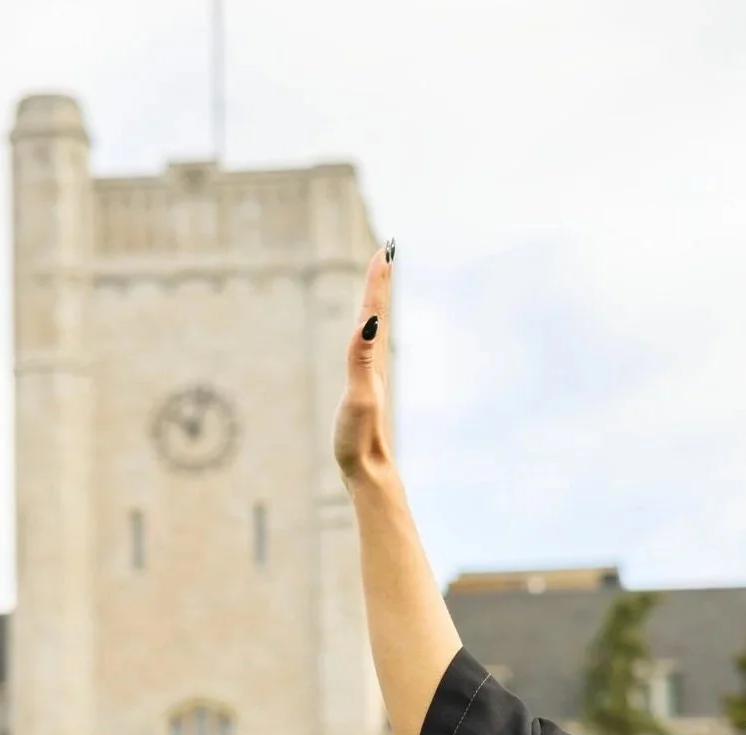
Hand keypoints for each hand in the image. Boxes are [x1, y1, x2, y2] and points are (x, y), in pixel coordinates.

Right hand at [334, 244, 394, 488]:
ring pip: (374, 330)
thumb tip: (367, 323)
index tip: (385, 250)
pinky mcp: (364, 389)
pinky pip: (366, 349)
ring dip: (376, 302)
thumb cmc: (359, 438)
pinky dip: (368, 330)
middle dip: (379, 283)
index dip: (377, 282)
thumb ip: (360, 358)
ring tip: (380, 280)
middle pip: (377, 315)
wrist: (369, 472)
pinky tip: (368, 330)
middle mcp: (374, 364)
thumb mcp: (358, 396)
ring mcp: (370, 377)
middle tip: (386, 251)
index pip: (373, 313)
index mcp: (372, 361)